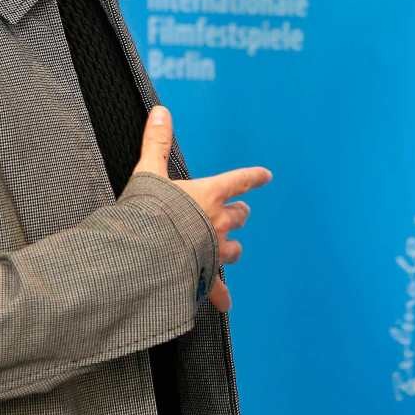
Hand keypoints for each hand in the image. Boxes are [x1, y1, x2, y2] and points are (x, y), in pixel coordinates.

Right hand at [131, 104, 271, 313]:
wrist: (148, 252)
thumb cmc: (150, 210)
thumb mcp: (149, 172)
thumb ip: (156, 142)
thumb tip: (162, 110)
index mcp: (208, 194)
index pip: (238, 181)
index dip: (252, 177)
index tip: (266, 176)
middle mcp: (217, 222)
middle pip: (239, 216)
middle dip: (240, 214)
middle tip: (241, 214)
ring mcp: (214, 250)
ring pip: (234, 250)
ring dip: (233, 248)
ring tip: (230, 250)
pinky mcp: (204, 274)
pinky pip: (217, 287)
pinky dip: (221, 295)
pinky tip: (225, 304)